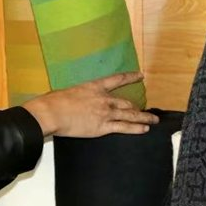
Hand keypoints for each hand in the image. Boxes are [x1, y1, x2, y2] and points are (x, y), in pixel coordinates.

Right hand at [21, 72, 156, 136]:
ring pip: (130, 115)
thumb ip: (79, 95)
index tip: (140, 75)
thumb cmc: (55, 101)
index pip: (117, 79)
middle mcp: (104, 99)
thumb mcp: (69, 92)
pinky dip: (136, 128)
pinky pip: (124, 127)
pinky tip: (144, 129)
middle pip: (126, 103)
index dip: (130, 77)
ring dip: (143, 118)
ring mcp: (105, 113)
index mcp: (94, 87)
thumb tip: (77, 100)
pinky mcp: (103, 127)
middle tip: (145, 110)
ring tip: (153, 120)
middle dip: (137, 107)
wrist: (52, 113)